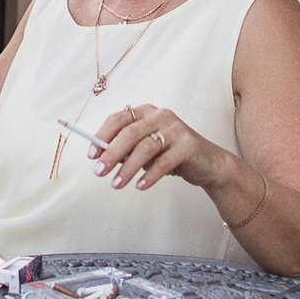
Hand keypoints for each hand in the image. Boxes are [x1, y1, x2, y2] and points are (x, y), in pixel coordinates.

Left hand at [88, 103, 231, 192]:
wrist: (208, 163)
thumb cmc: (171, 154)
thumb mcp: (147, 149)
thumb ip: (127, 149)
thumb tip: (100, 157)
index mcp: (147, 112)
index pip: (119, 119)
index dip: (102, 136)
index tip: (91, 155)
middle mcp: (161, 116)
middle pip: (130, 133)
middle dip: (111, 154)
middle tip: (99, 172)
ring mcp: (176, 129)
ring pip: (145, 148)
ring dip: (128, 168)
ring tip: (116, 184)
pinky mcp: (188, 145)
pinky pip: (164, 162)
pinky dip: (150, 176)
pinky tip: (140, 186)